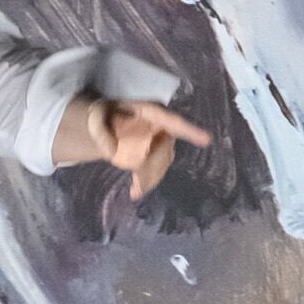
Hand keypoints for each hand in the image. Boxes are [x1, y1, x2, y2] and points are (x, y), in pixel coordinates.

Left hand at [58, 92, 213, 198]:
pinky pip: (157, 168)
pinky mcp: (155, 153)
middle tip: (137, 184)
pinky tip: (135, 191)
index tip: (206, 140)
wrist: (104, 122)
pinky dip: (147, 181)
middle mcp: (159, 125)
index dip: (189, 131)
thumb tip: (110, 151)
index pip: (172, 122)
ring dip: (150, 178)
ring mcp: (159, 140)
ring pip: (162, 162)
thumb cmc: (103, 115)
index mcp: (149, 112)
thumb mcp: (97, 118)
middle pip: (164, 149)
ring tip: (134, 190)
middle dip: (152, 168)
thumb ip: (102, 132)